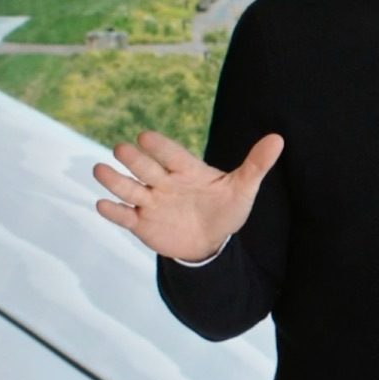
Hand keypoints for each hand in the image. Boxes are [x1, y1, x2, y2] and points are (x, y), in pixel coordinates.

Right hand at [92, 130, 282, 262]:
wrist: (210, 242)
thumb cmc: (225, 210)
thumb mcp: (243, 189)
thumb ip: (256, 165)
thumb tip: (278, 139)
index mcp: (186, 170)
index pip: (171, 154)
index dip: (160, 147)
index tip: (146, 137)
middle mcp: (164, 182)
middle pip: (146, 168)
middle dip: (134, 160)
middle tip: (122, 149)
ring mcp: (151, 202)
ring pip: (129, 189)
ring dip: (115, 181)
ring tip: (100, 170)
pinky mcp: (141, 223)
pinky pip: (125, 217)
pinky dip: (113, 212)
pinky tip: (102, 205)